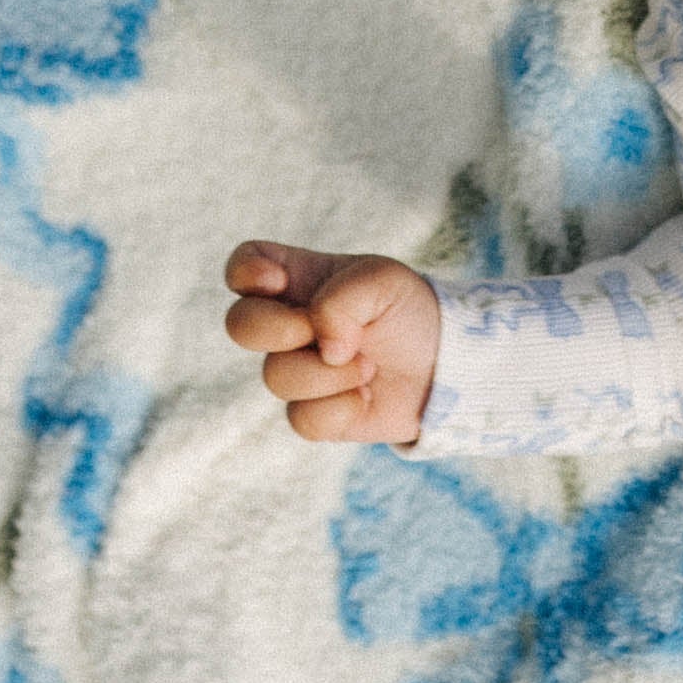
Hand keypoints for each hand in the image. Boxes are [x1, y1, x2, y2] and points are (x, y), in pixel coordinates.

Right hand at [223, 241, 442, 447]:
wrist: (443, 364)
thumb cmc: (407, 311)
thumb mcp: (384, 281)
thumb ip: (342, 300)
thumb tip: (322, 347)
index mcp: (300, 279)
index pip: (245, 264)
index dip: (246, 272)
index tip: (278, 281)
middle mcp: (288, 323)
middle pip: (239, 324)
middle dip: (276, 328)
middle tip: (317, 330)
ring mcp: (296, 368)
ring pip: (276, 376)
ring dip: (331, 371)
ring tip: (368, 363)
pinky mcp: (311, 413)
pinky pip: (302, 418)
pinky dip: (342, 407)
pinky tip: (365, 394)